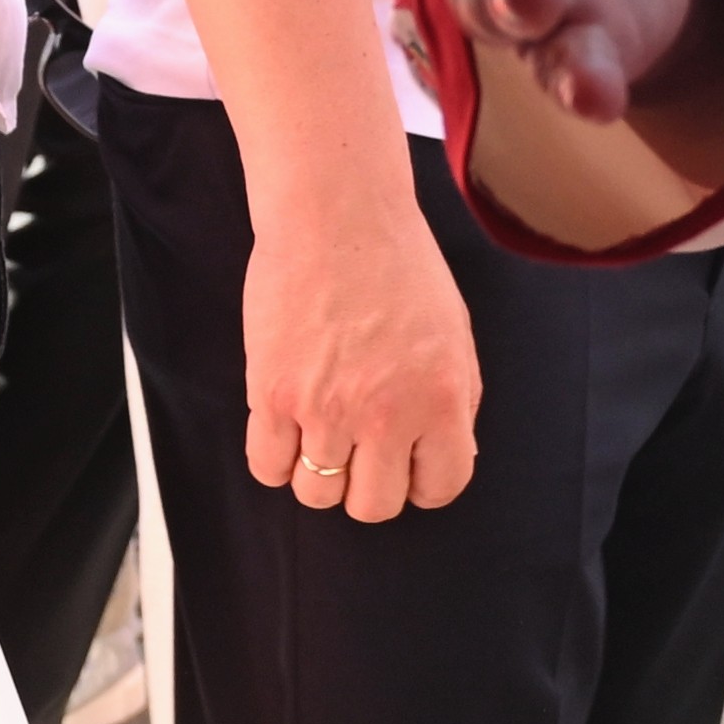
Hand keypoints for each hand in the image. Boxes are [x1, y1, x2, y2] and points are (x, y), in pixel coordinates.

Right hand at [239, 164, 482, 523]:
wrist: (336, 216)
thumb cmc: (401, 269)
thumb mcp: (454, 337)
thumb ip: (456, 403)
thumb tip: (441, 461)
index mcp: (442, 400)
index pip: (439, 488)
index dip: (423, 483)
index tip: (408, 466)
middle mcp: (385, 415)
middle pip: (373, 507)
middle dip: (370, 488)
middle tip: (363, 454)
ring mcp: (324, 409)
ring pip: (316, 496)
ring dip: (320, 476)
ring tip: (323, 437)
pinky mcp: (272, 394)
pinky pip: (267, 468)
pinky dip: (277, 462)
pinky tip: (287, 431)